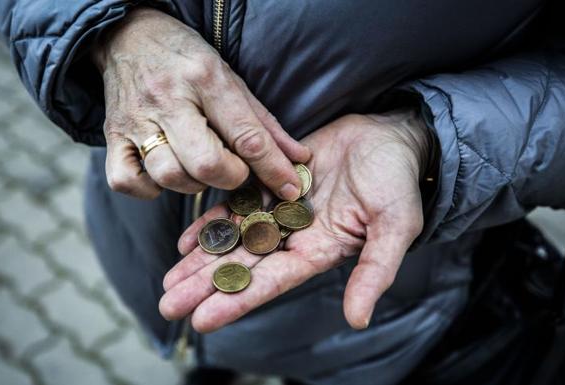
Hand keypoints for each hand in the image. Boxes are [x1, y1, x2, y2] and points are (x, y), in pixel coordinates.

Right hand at [92, 8, 309, 199]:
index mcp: (204, 78)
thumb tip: (299, 159)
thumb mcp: (230, 77)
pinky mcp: (112, 136)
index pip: (246, 135)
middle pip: (205, 163)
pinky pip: (126, 181)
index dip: (273, 168)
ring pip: (168, 175)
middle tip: (233, 168)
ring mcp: (136, 120)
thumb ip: (264, 122)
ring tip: (198, 167)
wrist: (127, 36)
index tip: (289, 188)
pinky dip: (149, 188)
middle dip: (230, 177)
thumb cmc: (185, 59)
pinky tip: (164, 175)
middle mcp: (168, 99)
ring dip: (192, 183)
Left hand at [158, 112, 429, 331]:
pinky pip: (236, 206)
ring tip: (167, 281)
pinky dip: (212, 222)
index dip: (237, 300)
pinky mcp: (270, 185)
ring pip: (233, 240)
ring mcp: (279, 212)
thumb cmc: (397, 182)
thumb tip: (358, 320)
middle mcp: (293, 237)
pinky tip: (186, 239)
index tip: (202, 319)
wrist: (389, 138)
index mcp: (318, 252)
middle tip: (168, 305)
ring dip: (200, 260)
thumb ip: (375, 272)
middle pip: (242, 266)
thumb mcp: (395, 228)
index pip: (272, 282)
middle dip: (205, 286)